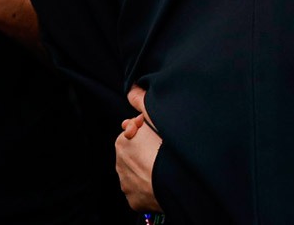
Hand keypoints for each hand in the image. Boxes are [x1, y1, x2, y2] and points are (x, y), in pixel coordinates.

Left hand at [116, 85, 162, 211]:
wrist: (173, 181)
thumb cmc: (167, 148)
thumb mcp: (155, 118)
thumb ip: (142, 104)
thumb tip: (133, 92)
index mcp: (122, 141)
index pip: (132, 132)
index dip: (145, 131)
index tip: (156, 133)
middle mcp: (119, 163)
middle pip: (132, 153)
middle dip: (143, 151)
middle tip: (161, 151)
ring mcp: (126, 183)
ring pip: (134, 173)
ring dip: (145, 169)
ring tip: (162, 168)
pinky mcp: (133, 200)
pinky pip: (139, 190)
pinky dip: (147, 187)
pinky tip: (160, 182)